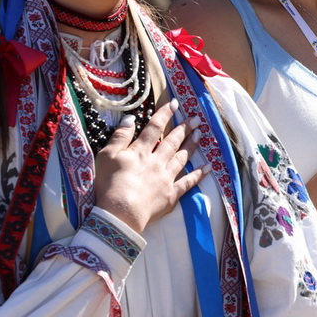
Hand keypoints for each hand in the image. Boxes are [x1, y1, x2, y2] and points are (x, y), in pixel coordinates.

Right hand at [93, 101, 206, 231]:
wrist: (120, 213)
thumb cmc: (109, 185)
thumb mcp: (107, 156)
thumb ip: (120, 136)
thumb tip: (132, 118)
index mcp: (140, 151)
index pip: (154, 128)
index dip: (165, 114)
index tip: (175, 103)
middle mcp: (157, 161)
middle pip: (172, 141)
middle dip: (184, 128)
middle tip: (196, 118)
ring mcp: (166, 178)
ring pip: (182, 158)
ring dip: (192, 144)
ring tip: (200, 134)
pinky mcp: (171, 195)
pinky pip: (188, 183)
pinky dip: (199, 174)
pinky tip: (209, 167)